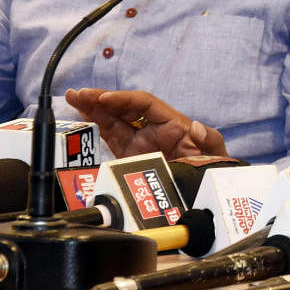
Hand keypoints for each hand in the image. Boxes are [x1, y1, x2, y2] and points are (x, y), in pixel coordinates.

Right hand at [65, 88, 225, 159]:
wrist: (202, 196)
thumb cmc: (210, 170)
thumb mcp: (215, 154)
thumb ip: (209, 140)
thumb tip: (197, 127)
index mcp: (172, 124)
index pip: (145, 104)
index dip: (124, 99)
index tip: (105, 98)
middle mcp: (153, 130)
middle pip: (124, 108)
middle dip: (102, 99)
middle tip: (79, 94)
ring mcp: (139, 143)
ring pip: (113, 120)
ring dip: (93, 108)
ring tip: (73, 98)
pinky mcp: (129, 157)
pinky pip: (110, 137)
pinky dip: (95, 126)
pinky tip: (81, 116)